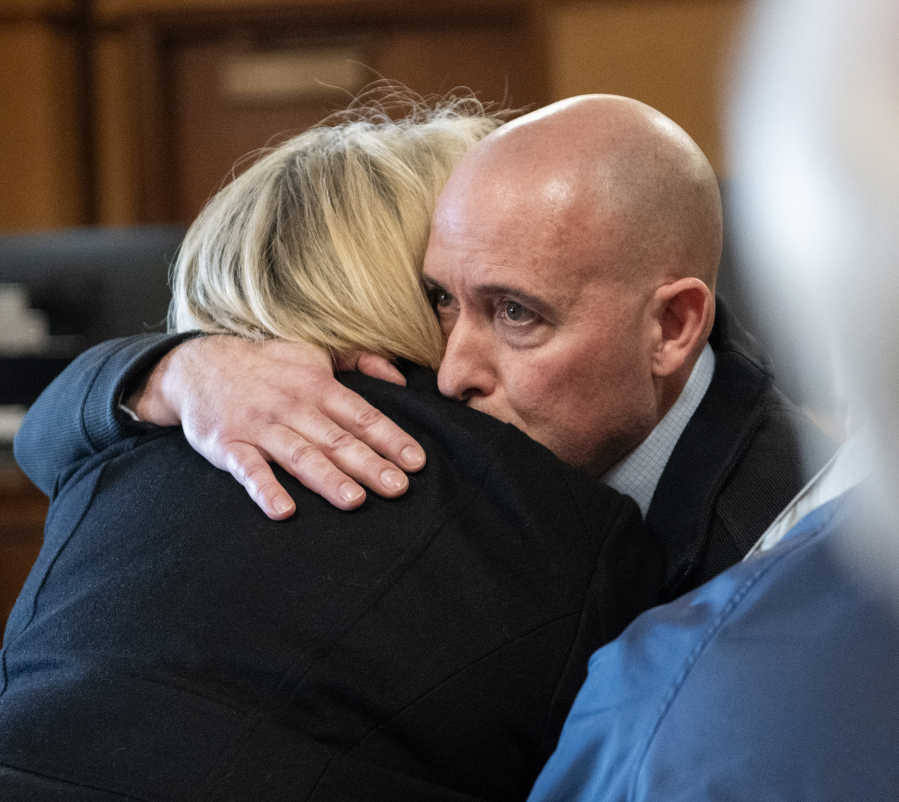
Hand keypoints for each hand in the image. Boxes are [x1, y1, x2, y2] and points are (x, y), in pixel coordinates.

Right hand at [127, 336, 425, 518]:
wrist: (197, 365)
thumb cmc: (267, 365)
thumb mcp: (314, 353)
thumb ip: (359, 361)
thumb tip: (400, 379)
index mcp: (317, 386)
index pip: (361, 415)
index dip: (390, 438)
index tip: (416, 462)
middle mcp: (292, 406)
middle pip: (336, 439)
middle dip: (369, 464)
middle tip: (398, 489)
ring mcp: (260, 427)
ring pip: (299, 455)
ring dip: (327, 478)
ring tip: (354, 501)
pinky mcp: (228, 445)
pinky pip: (248, 469)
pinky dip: (265, 489)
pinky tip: (283, 511)